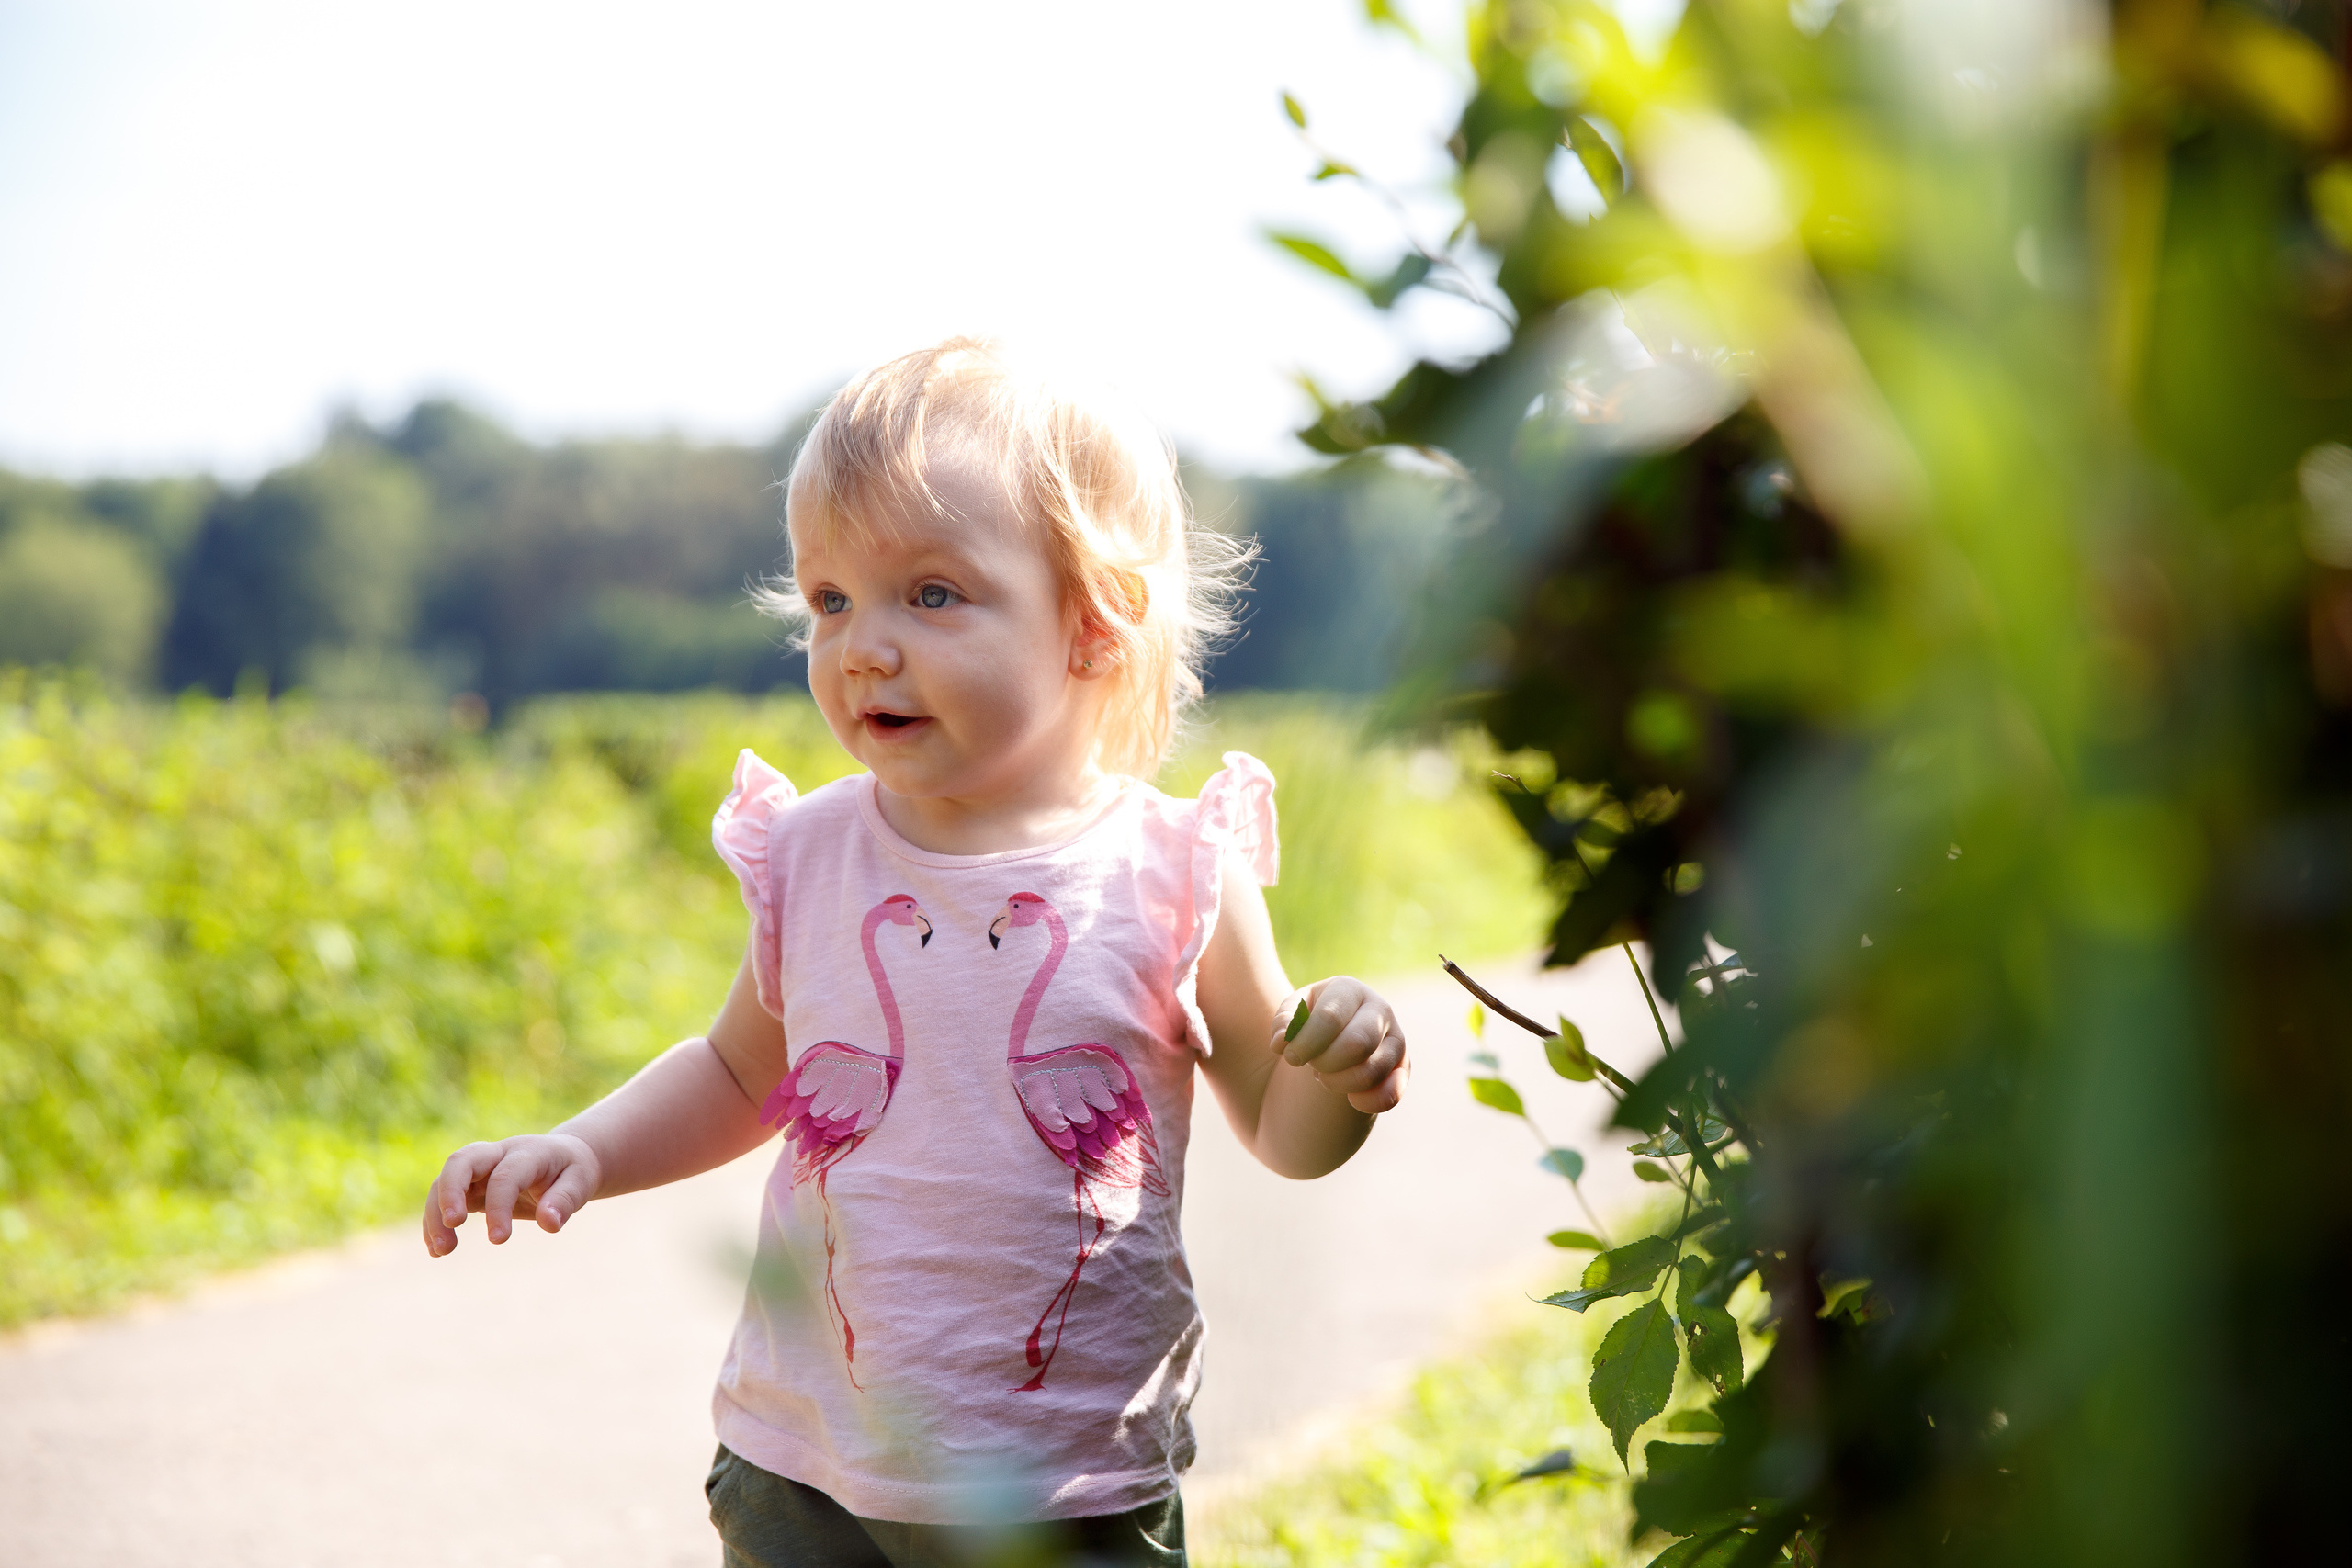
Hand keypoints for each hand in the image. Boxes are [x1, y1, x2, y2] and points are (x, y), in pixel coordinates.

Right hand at [422, 1133, 601, 1255]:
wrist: (564, 1158)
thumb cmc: (573, 1171)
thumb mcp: (581, 1182)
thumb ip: (565, 1201)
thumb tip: (549, 1224)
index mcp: (528, 1152)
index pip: (506, 1175)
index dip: (499, 1206)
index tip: (499, 1239)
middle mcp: (498, 1154)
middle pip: (461, 1161)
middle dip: (450, 1192)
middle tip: (453, 1225)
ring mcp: (480, 1168)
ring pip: (444, 1180)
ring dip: (436, 1214)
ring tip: (441, 1251)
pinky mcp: (469, 1186)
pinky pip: (443, 1199)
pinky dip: (434, 1222)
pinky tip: (436, 1251)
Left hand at [1271, 976, 1408, 1114]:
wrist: (1334, 1035)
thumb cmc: (1310, 1021)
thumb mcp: (1292, 1014)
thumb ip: (1283, 1023)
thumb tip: (1281, 1042)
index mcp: (1349, 990)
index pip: (1330, 1017)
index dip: (1306, 1043)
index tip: (1289, 1056)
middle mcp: (1379, 1010)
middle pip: (1357, 1044)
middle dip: (1325, 1063)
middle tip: (1311, 1066)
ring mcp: (1395, 1040)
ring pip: (1371, 1071)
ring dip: (1339, 1083)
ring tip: (1325, 1075)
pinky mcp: (1403, 1068)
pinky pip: (1391, 1094)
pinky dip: (1366, 1102)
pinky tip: (1349, 1098)